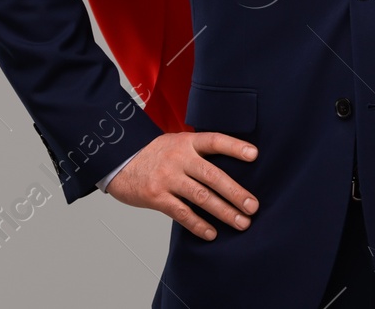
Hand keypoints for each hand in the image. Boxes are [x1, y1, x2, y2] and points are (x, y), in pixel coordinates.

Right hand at [106, 131, 259, 239]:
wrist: (119, 161)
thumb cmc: (156, 154)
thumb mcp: (177, 143)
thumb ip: (200, 152)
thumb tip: (233, 167)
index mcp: (187, 142)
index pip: (215, 141)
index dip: (235, 147)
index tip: (254, 155)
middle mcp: (179, 159)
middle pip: (213, 175)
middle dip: (236, 193)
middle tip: (253, 206)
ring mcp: (167, 178)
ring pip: (201, 197)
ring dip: (224, 212)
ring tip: (242, 223)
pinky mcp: (156, 197)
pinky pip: (182, 213)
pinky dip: (198, 225)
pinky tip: (212, 233)